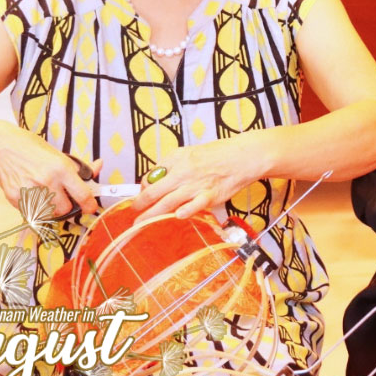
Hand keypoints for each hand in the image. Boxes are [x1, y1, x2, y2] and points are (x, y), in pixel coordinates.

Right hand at [0, 121, 100, 215]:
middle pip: (65, 209)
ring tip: (46, 195)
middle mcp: (47, 181)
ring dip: (51, 209)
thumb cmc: (31, 148)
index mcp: (61, 169)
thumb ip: (79, 167)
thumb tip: (98, 167)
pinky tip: (32, 194)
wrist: (1, 147)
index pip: (83, 195)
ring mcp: (30, 191)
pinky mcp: (16, 198)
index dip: (89, 205)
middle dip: (67, 206)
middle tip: (62, 197)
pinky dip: (36, 208)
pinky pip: (32, 213)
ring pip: (49, 214)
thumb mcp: (59, 154)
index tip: (90, 207)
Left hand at [131, 137, 260, 222]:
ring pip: (168, 203)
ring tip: (141, 223)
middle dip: (139, 206)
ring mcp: (196, 186)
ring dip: (151, 215)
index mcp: (177, 160)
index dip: (142, 190)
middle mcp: (183, 173)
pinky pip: (194, 206)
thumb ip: (171, 165)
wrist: (243, 157)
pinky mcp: (210, 196)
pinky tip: (176, 216)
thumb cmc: (217, 155)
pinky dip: (184, 212)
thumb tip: (155, 179)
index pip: (151, 177)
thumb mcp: (189, 152)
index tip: (140, 197)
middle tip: (132, 214)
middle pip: (154, 192)